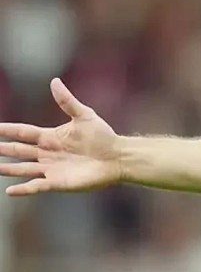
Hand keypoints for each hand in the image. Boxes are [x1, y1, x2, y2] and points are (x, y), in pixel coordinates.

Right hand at [0, 78, 121, 194]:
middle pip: (18, 150)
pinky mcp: (58, 182)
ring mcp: (51, 169)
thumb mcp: (84, 116)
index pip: (22, 132)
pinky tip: (10, 190)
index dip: (6, 130)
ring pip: (22, 169)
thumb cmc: (103, 136)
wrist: (118, 157)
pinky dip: (24, 189)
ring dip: (7, 169)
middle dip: (2, 149)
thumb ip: (67, 101)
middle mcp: (46, 153)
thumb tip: (54, 81)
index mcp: (50, 137)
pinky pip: (37, 186)